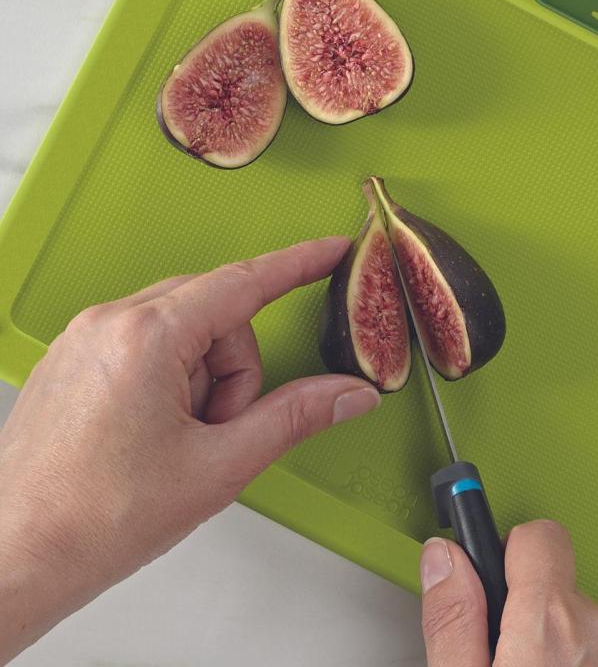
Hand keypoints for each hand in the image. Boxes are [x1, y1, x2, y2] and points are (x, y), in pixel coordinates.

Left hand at [0, 237, 378, 662]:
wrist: (12, 561)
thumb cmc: (94, 520)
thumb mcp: (218, 467)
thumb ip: (294, 417)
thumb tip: (349, 394)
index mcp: (148, 337)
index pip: (245, 282)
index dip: (299, 264)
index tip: (332, 250)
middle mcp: (110, 323)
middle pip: (216, 313)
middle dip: (234, 368)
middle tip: (220, 430)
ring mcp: (84, 340)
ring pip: (182, 330)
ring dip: (201, 379)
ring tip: (177, 443)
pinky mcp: (72, 360)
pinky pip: (146, 344)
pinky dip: (169, 381)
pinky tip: (151, 434)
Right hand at [419, 519, 597, 665]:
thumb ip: (452, 618)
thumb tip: (443, 556)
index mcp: (550, 623)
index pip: (538, 535)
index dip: (508, 553)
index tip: (491, 567)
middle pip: (558, 581)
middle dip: (529, 608)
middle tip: (505, 656)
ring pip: (584, 619)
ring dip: (562, 644)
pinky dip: (588, 664)